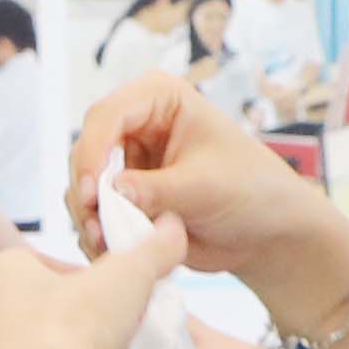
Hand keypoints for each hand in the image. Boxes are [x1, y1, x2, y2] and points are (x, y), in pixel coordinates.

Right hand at [65, 66, 348, 300]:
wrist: (264, 232)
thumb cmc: (250, 191)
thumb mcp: (205, 187)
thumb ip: (155, 189)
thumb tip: (109, 193)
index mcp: (159, 98)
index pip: (108, 115)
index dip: (92, 152)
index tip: (90, 192)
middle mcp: (136, 123)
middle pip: (86, 149)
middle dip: (86, 191)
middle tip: (94, 228)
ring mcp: (127, 160)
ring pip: (83, 184)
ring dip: (88, 217)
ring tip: (105, 245)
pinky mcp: (124, 195)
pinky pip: (94, 212)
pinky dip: (97, 231)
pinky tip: (111, 251)